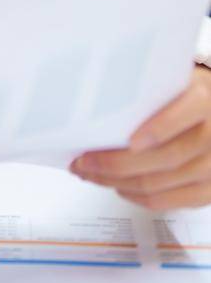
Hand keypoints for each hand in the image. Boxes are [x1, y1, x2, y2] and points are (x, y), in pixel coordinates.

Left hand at [70, 66, 210, 209]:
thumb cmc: (184, 94)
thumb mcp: (172, 80)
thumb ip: (147, 90)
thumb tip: (97, 101)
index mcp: (203, 100)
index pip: (184, 115)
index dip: (158, 129)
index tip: (129, 140)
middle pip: (164, 158)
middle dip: (116, 163)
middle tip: (83, 161)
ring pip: (159, 184)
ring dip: (117, 182)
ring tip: (90, 173)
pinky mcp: (207, 192)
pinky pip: (166, 202)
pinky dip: (136, 197)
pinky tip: (117, 186)